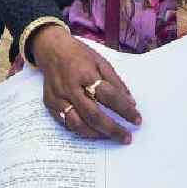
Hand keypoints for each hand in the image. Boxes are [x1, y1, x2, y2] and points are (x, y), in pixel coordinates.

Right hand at [32, 25, 141, 143]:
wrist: (51, 49)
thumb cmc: (79, 55)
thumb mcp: (101, 62)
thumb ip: (116, 83)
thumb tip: (130, 103)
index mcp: (85, 73)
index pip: (109, 96)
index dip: (124, 110)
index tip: (137, 119)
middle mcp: (70, 87)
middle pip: (93, 114)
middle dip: (112, 129)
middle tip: (126, 138)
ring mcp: (57, 97)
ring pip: (77, 123)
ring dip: (97, 134)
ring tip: (111, 137)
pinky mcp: (49, 104)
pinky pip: (65, 123)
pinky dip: (81, 131)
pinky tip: (94, 132)